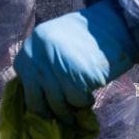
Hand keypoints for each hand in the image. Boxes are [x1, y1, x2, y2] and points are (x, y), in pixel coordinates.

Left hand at [13, 0, 135, 121]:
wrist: (115, 24)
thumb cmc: (86, 39)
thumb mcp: (54, 46)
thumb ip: (42, 66)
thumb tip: (36, 98)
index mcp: (30, 47)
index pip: (22, 82)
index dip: (36, 96)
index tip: (46, 104)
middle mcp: (37, 55)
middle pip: (35, 99)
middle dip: (49, 110)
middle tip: (62, 114)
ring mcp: (55, 65)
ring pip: (56, 103)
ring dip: (68, 110)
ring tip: (78, 104)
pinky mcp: (75, 75)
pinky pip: (75, 100)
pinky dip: (83, 102)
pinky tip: (89, 95)